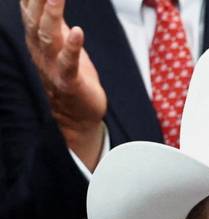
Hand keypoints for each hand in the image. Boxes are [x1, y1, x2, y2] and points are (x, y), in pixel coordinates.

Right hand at [20, 0, 106, 169]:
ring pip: (48, 38)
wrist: (77, 116)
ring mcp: (53, 67)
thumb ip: (53, 19)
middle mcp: (41, 51)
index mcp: (37, 38)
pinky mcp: (70, 82)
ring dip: (52, 16)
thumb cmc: (70, 75)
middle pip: (34, 20)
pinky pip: (68, 64)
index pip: (28, 9)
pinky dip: (72, 48)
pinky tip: (77, 32)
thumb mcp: (59, 41)